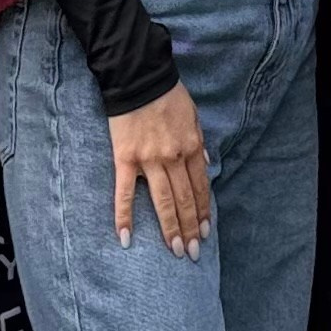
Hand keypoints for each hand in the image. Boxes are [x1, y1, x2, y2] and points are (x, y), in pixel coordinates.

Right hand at [108, 81, 212, 256]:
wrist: (139, 77)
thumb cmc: (168, 94)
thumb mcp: (193, 115)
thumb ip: (199, 141)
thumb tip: (206, 163)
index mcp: (191, 146)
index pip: (200, 187)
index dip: (203, 211)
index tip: (206, 232)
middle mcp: (173, 157)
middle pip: (184, 200)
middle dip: (190, 228)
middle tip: (192, 253)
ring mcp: (149, 161)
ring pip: (162, 202)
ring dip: (169, 229)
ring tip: (175, 251)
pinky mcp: (126, 160)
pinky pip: (124, 193)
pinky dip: (124, 217)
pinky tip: (125, 239)